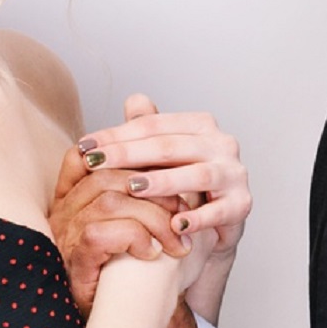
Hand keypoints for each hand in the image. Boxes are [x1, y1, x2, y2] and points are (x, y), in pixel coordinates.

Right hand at [50, 153, 189, 316]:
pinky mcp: (75, 261)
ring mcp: (66, 236)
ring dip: (153, 217)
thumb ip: (151, 182)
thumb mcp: (148, 217)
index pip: (86, 155)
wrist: (132, 322)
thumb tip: (169, 141)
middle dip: (153, 189)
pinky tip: (152, 253)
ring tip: (175, 239)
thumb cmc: (143, 269)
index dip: (123, 154)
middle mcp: (64, 212)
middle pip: (106, 174)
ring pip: (110, 201)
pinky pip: (100, 233)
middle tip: (183, 212)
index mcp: (75, 195)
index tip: (163, 170)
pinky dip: (134, 237)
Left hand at [76, 93, 251, 261]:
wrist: (214, 227)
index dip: (116, 135)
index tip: (84, 146)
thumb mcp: (161, 157)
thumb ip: (148, 130)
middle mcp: (222, 144)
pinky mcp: (242, 204)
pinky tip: (175, 224)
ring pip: (197, 174)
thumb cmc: (183, 185)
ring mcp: (234, 173)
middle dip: (128, 155)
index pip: (153, 126)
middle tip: (95, 163)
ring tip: (133, 188)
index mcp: (200, 125)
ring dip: (164, 181)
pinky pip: (220, 211)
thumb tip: (133, 100)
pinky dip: (198, 217)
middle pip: (170, 146)